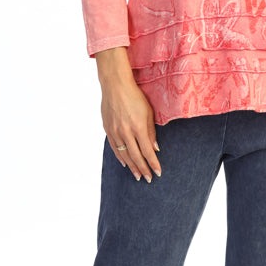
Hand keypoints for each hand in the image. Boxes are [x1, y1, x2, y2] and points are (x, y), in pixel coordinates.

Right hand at [95, 47, 161, 181]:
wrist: (115, 86)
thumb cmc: (135, 96)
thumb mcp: (148, 112)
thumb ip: (151, 132)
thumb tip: (155, 149)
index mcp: (138, 127)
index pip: (147, 152)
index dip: (153, 164)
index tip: (158, 173)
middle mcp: (126, 132)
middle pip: (136, 156)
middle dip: (143, 169)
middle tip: (148, 179)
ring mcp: (115, 132)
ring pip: (124, 155)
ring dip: (132, 166)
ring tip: (137, 175)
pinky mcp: (108, 129)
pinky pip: (114, 148)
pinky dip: (120, 157)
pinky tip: (125, 163)